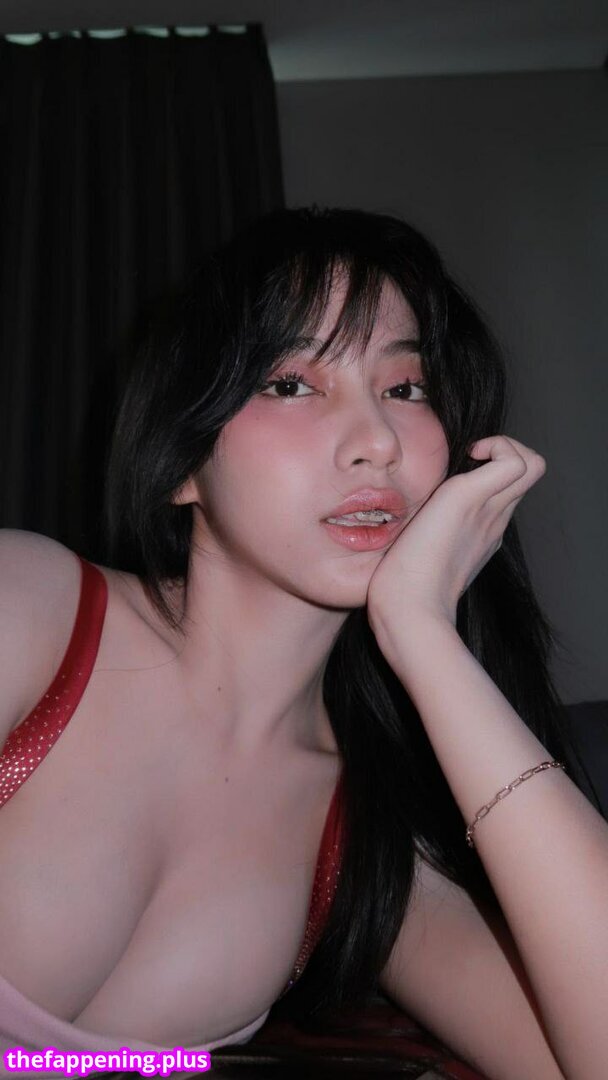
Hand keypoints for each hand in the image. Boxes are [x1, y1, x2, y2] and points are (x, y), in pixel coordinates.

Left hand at [366, 435, 545, 640]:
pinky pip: (513, 460)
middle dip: (505, 452)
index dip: (493, 469)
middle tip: (470, 459)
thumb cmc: (405, 591)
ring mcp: (489, 509)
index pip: (508, 490)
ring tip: (472, 456)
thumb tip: (410, 524)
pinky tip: (470, 455)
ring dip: (506, 447)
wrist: (410, 610)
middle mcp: (494, 519)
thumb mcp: (421, 554)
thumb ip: (426, 536)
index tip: (461, 472)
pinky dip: (498, 446)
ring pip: (533, 464)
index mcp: (483, 531)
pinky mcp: (471, 497)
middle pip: (531, 473)